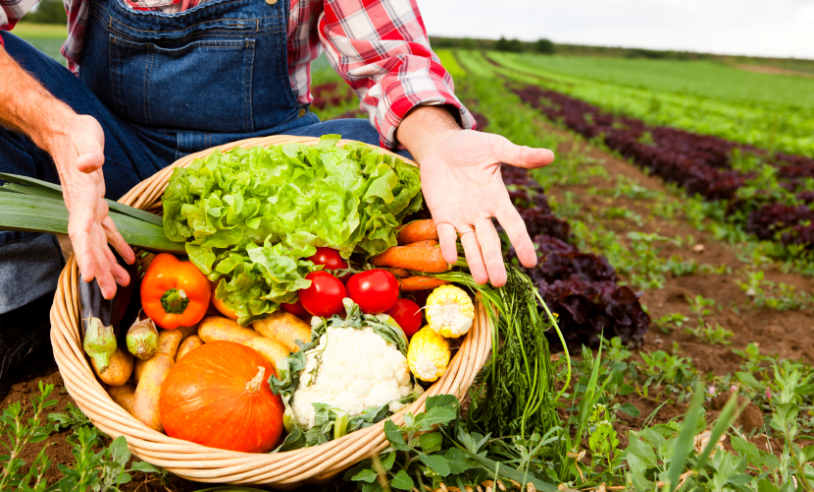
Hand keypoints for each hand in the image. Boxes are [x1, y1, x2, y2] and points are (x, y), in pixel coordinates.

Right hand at [46, 114, 134, 297]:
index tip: (88, 276)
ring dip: (109, 265)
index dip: (85, 255)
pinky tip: (127, 259)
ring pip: (98, 243)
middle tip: (107, 294)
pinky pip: (107, 230)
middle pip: (89, 246)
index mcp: (81, 198)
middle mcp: (82, 207)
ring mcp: (89, 207)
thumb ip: (89, 154)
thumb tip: (89, 164)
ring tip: (120, 286)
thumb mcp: (86, 140)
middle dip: (98, 270)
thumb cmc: (78, 134)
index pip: (80, 233)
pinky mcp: (97, 203)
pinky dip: (117, 245)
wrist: (68, 131)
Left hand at [417, 129, 553, 286]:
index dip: (521, 242)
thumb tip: (550, 155)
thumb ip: (519, 155)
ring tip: (482, 281)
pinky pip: (445, 233)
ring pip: (469, 243)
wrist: (440, 146)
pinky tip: (449, 259)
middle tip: (500, 283)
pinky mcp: (441, 214)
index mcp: (497, 198)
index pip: (513, 224)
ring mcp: (461, 216)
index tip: (531, 263)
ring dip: (474, 262)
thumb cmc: (470, 147)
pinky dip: (447, 246)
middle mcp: (481, 213)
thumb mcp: (495, 147)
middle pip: (490, 242)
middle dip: (494, 261)